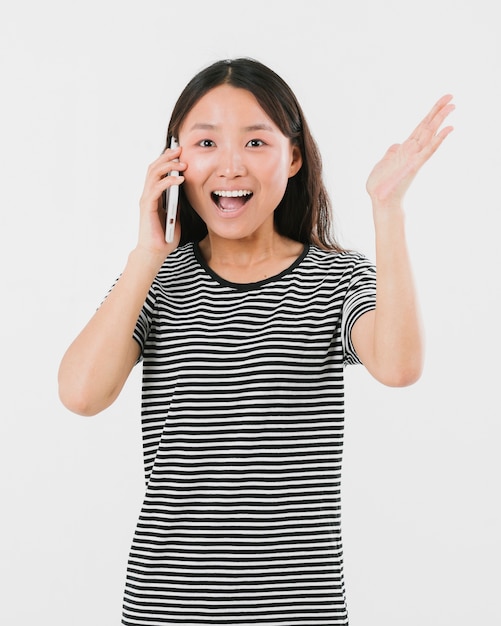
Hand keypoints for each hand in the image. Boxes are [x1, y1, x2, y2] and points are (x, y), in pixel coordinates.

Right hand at [137, 145, 185, 254]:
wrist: (155, 252)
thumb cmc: (165, 237)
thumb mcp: (176, 216)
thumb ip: (178, 204)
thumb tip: (187, 193)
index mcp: (154, 196)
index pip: (157, 171)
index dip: (167, 160)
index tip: (179, 152)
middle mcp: (147, 195)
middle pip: (154, 168)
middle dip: (167, 157)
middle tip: (180, 149)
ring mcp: (146, 200)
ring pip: (154, 174)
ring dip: (168, 165)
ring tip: (182, 162)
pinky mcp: (147, 207)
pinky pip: (157, 188)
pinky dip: (169, 181)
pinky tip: (180, 179)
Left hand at [366, 95, 454, 209]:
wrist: (381, 202)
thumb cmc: (380, 187)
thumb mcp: (382, 164)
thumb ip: (390, 153)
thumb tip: (395, 145)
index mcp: (404, 149)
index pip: (419, 128)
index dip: (429, 115)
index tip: (440, 103)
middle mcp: (412, 151)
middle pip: (427, 127)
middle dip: (438, 111)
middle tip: (451, 96)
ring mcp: (415, 157)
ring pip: (429, 135)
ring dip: (440, 120)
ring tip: (452, 106)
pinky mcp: (415, 165)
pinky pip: (429, 150)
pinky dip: (438, 139)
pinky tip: (448, 128)